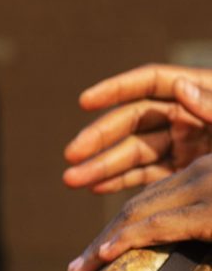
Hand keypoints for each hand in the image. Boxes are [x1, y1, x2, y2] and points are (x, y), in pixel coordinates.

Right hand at [63, 65, 211, 193]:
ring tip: (71, 180)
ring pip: (133, 152)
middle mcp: (186, 116)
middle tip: (71, 155)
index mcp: (201, 90)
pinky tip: (96, 188)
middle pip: (131, 121)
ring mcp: (183, 145)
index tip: (84, 102)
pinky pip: (147, 176)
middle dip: (98, 138)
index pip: (150, 83)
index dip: (115, 90)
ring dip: (100, 166)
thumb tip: (180, 86)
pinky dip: (122, 182)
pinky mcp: (183, 172)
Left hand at [67, 154, 211, 270]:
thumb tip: (173, 240)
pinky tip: (104, 256)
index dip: (120, 226)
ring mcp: (207, 186)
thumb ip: (198, 217)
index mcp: (205, 170)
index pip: (151, 198)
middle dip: (104, 236)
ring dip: (101, 243)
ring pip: (137, 213)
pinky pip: (158, 225)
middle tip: (78, 268)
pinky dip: (126, 239)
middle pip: (137, 206)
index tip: (99, 252)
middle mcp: (201, 171)